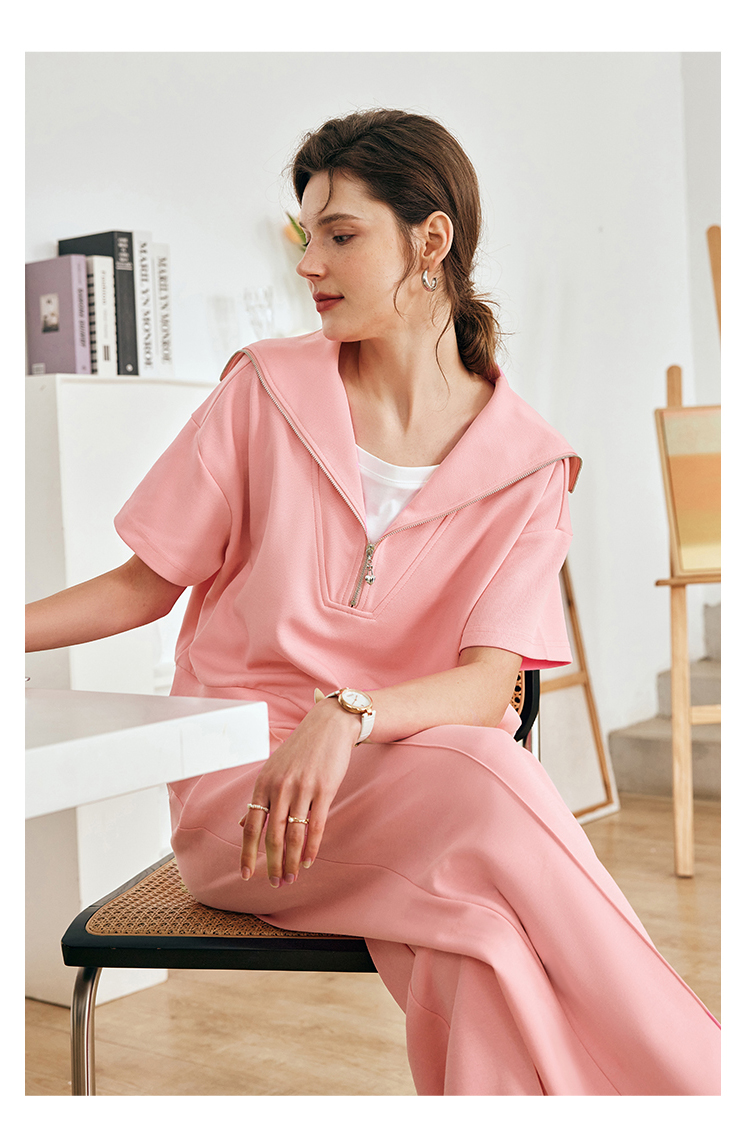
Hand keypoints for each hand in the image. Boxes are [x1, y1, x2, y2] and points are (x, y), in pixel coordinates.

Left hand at [239, 697, 360, 885]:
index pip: (251, 825)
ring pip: (294, 835)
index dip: (247, 852)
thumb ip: (260, 799)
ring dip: (292, 861)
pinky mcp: (324, 789)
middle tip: (275, 884)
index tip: (246, 874)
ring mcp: (302, 788)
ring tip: (291, 878)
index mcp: (263, 783)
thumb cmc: (301, 749)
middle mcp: (279, 787)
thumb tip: (240, 824)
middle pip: (272, 835)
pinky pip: (316, 825)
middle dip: (272, 864)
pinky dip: (312, 847)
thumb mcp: (273, 770)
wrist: (330, 725)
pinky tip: (309, 861)